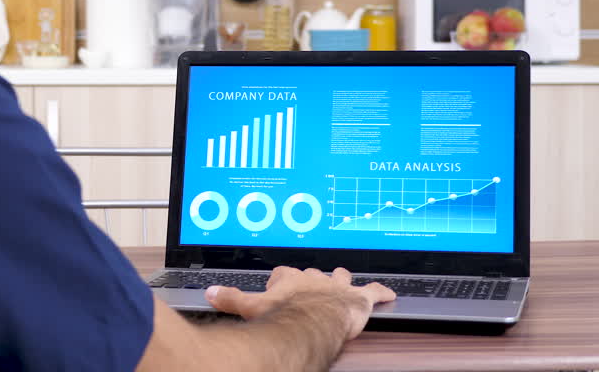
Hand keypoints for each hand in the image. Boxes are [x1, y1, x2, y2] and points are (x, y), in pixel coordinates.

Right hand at [206, 267, 394, 343]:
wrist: (313, 324)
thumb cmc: (286, 316)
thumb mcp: (250, 308)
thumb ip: (230, 299)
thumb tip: (210, 292)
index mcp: (290, 278)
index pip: (284, 273)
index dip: (281, 282)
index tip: (278, 287)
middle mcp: (314, 278)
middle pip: (313, 273)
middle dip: (312, 280)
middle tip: (310, 289)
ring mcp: (337, 287)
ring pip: (342, 276)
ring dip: (342, 280)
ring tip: (344, 281)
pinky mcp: (358, 298)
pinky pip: (373, 291)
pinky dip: (381, 293)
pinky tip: (388, 293)